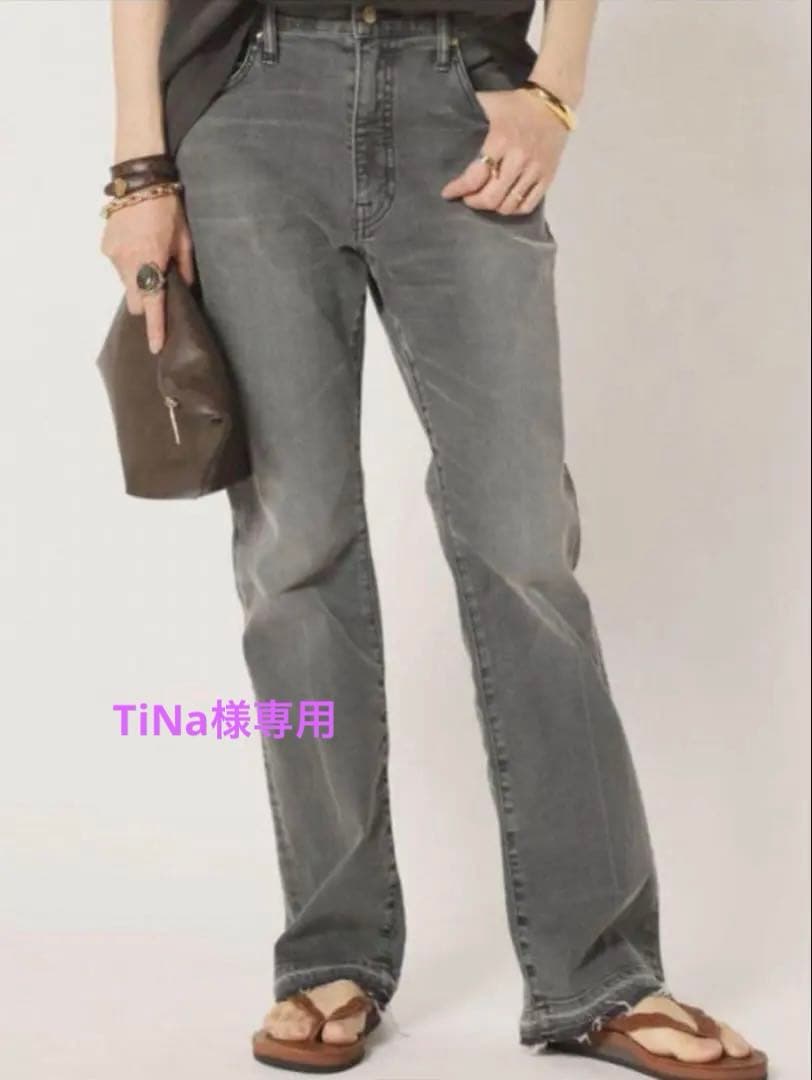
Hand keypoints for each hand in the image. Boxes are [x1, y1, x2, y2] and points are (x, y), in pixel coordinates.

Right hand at [100, 194, 194, 353]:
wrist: (138, 179)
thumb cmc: (167, 207)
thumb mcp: (184, 239)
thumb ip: (184, 269)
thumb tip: (185, 290)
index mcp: (150, 261)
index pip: (153, 304)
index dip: (156, 327)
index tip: (156, 346)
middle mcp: (127, 262)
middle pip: (135, 301)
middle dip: (147, 301)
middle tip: (160, 285)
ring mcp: (113, 255)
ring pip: (126, 284)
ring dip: (138, 279)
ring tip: (150, 254)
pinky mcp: (105, 247)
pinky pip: (119, 267)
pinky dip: (129, 264)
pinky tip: (138, 245)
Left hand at [441, 88, 569, 214]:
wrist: (552, 102)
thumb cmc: (515, 103)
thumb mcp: (489, 101)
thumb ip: (467, 113)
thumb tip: (442, 118)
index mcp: (500, 140)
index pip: (475, 176)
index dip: (459, 189)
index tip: (448, 193)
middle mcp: (518, 159)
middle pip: (491, 197)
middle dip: (473, 201)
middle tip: (467, 198)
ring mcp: (534, 170)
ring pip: (508, 205)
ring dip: (492, 207)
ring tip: (484, 199)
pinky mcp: (547, 177)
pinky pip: (527, 206)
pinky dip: (513, 209)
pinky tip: (504, 203)